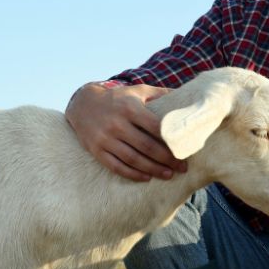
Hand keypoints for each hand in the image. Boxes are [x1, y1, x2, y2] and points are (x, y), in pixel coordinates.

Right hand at [65, 83, 185, 180]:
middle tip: (182, 168)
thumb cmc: (117, 98)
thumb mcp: (137, 91)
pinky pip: (116, 166)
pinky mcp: (96, 150)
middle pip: (147, 146)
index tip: (185, 149)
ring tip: (168, 175)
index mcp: (130, 108)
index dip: (171, 140)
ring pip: (133, 159)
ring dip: (153, 169)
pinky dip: (132, 174)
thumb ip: (160, 94)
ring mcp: (105, 139)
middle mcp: (117, 124)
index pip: (155, 127)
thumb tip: (185, 97)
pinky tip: (146, 177)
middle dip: (167, 159)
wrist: (82, 104)